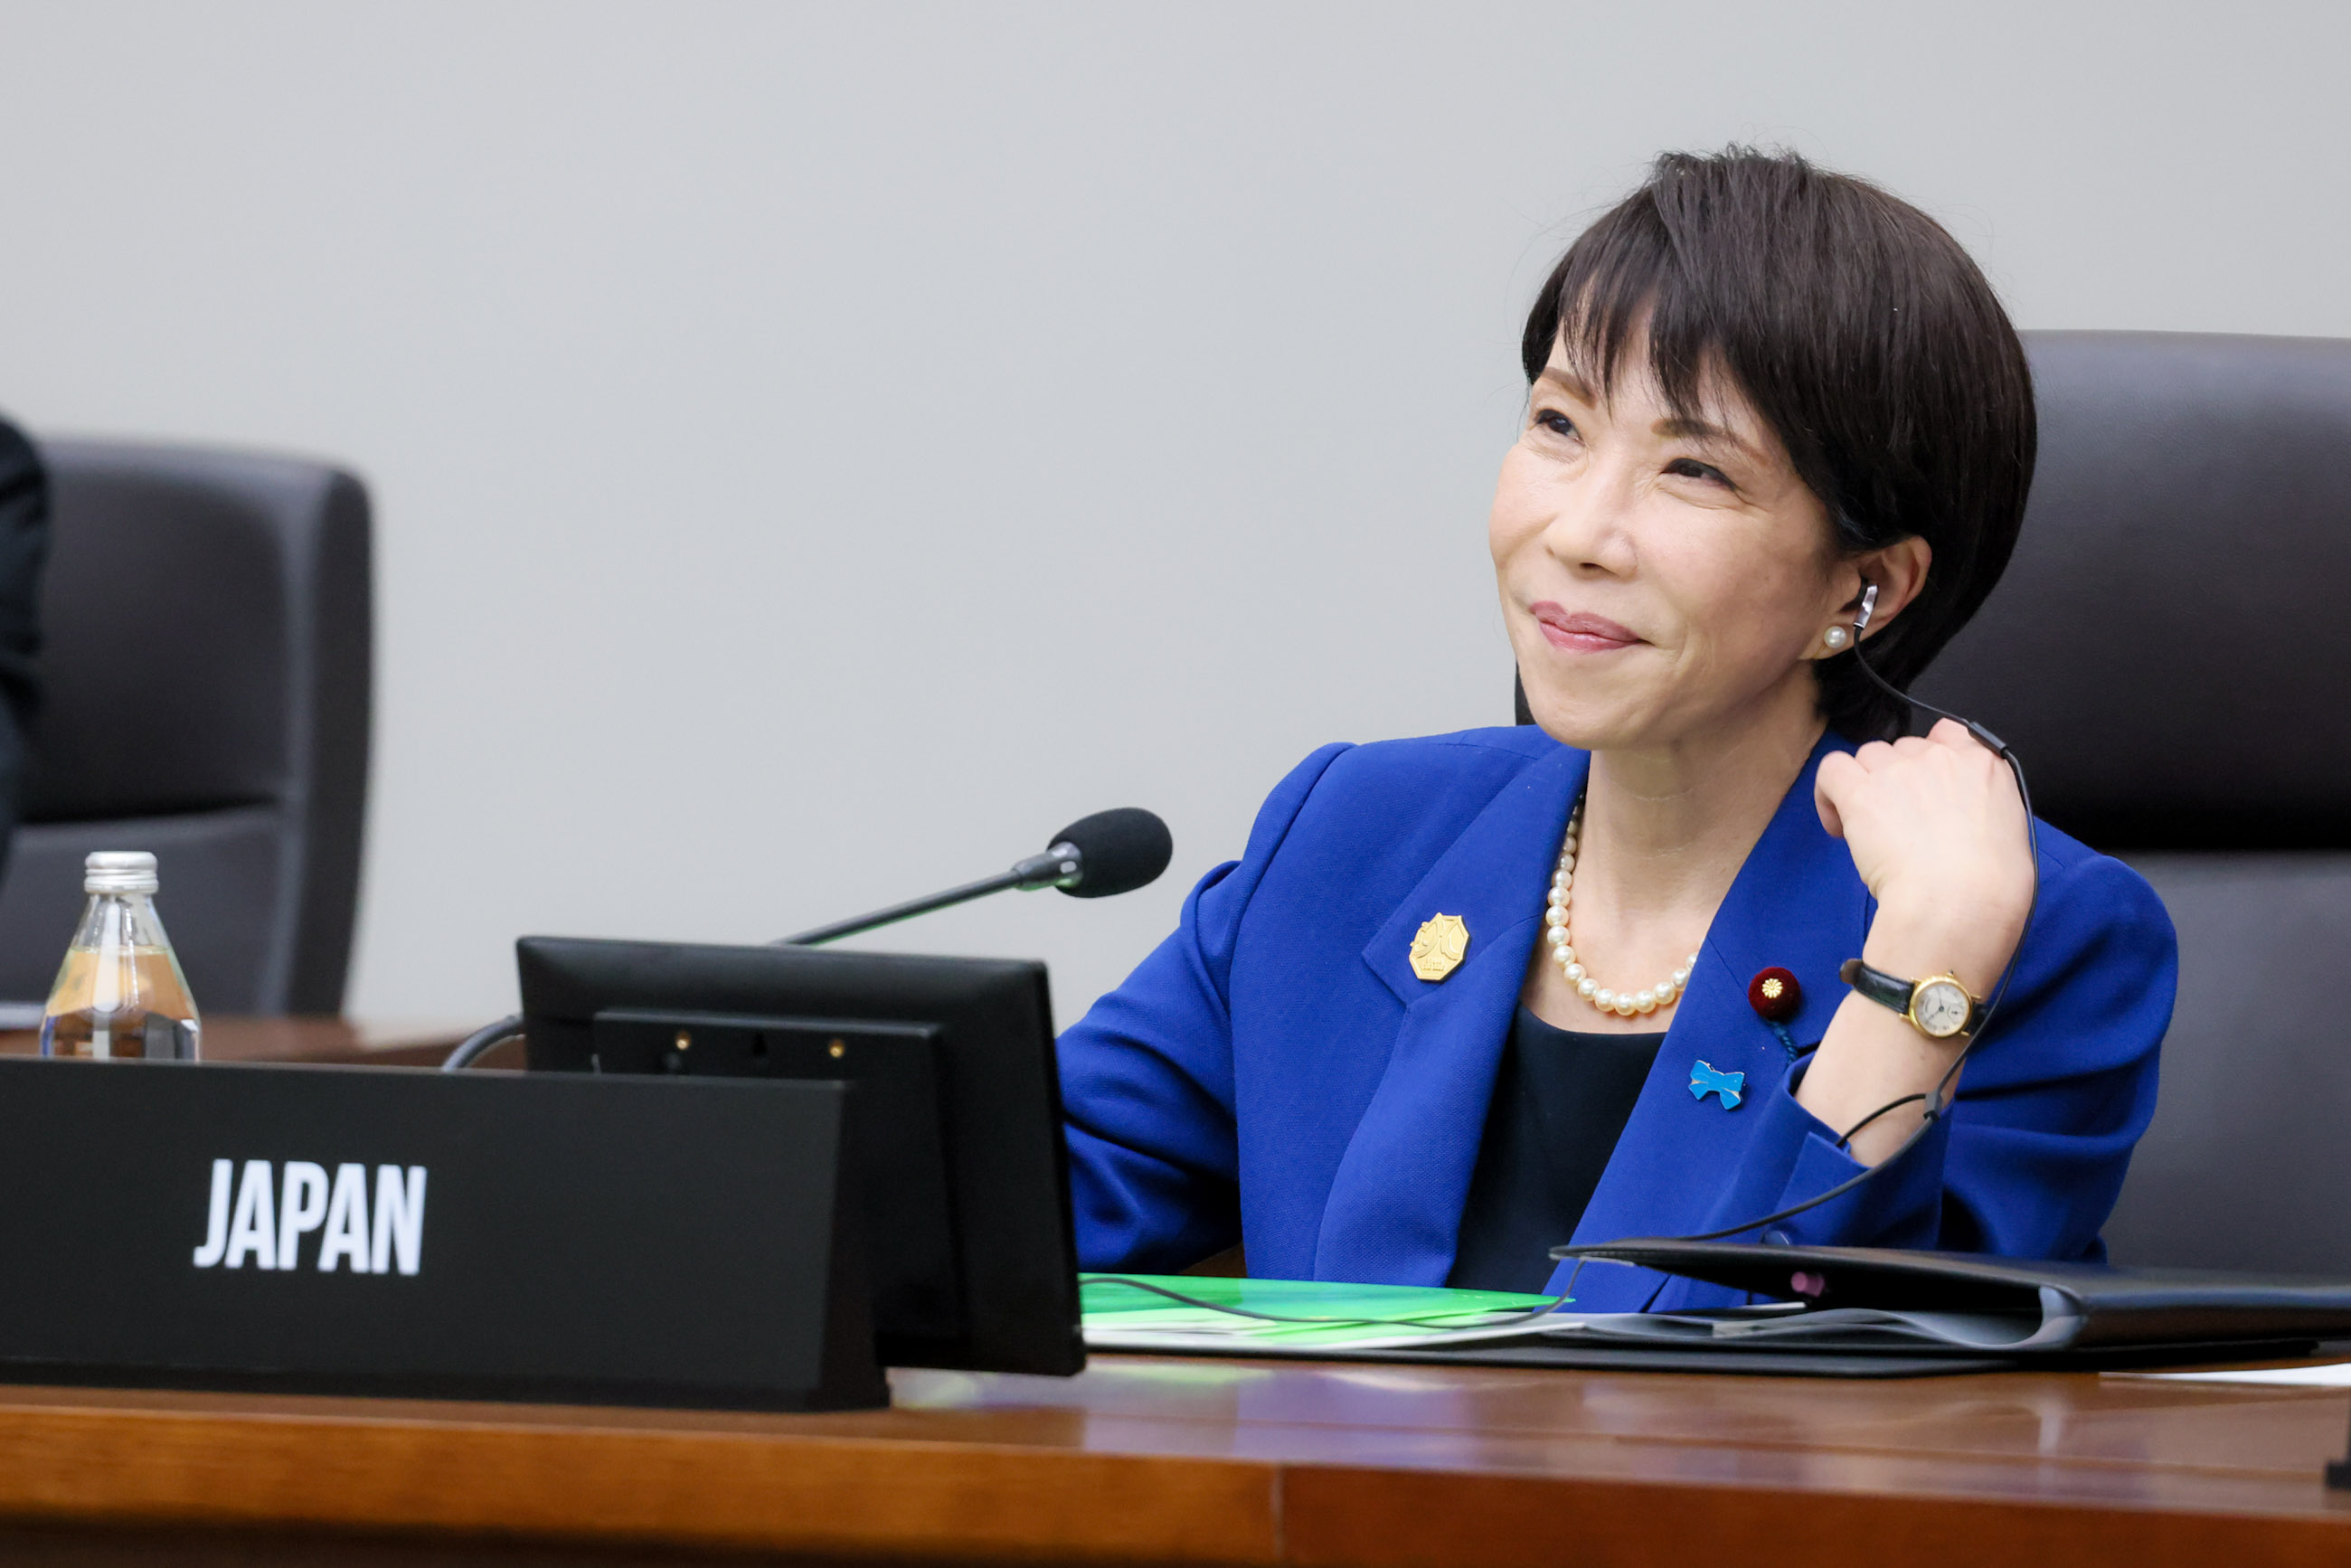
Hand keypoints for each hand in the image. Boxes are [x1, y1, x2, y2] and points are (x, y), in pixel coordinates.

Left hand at [1813, 719, 2033, 997]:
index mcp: (1983, 766)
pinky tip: (1838, 825)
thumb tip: (1961, 821)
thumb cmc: (1992, 886)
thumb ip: (1983, 809)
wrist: (1961, 900)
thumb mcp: (2011, 834)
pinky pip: (1831, 770)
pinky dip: (1827, 794)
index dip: (1928, 760)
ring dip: (1865, 784)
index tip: (1923, 788)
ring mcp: (1899, 771)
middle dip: (1897, 780)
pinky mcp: (1862, 792)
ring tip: (1867, 828)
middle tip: (1898, 822)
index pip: (1946, 734)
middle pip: (1903, 750)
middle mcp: (1940, 758)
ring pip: (1869, 755)